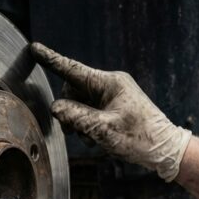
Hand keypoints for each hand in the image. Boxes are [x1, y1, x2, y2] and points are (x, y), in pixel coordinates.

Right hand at [30, 42, 191, 181]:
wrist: (165, 149)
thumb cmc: (140, 138)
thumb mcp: (104, 130)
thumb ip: (76, 117)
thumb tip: (56, 108)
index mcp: (109, 83)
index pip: (72, 69)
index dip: (50, 60)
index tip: (34, 49)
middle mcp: (110, 85)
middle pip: (73, 92)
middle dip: (70, 112)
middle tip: (78, 132)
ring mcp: (112, 96)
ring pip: (80, 105)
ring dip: (80, 123)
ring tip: (95, 139)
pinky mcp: (113, 107)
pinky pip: (90, 112)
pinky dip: (89, 127)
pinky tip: (101, 139)